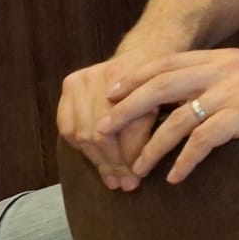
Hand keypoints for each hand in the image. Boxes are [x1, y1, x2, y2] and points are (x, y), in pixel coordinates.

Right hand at [56, 58, 157, 191]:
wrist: (146, 54)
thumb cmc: (163, 87)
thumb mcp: (171, 105)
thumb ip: (160, 129)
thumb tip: (140, 167)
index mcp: (138, 78)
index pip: (129, 128)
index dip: (130, 157)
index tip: (135, 180)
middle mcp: (109, 74)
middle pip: (102, 133)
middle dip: (113, 163)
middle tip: (123, 184)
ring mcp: (86, 77)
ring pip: (83, 132)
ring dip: (96, 159)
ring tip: (110, 178)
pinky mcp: (71, 82)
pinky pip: (67, 124)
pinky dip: (79, 144)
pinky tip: (92, 157)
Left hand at [98, 48, 238, 185]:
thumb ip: (212, 77)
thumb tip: (174, 97)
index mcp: (218, 57)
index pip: (166, 64)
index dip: (134, 78)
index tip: (109, 95)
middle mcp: (222, 70)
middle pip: (162, 87)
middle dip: (128, 110)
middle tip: (103, 131)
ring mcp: (233, 92)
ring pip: (178, 119)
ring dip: (152, 147)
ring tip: (136, 168)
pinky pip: (205, 140)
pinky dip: (185, 160)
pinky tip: (176, 176)